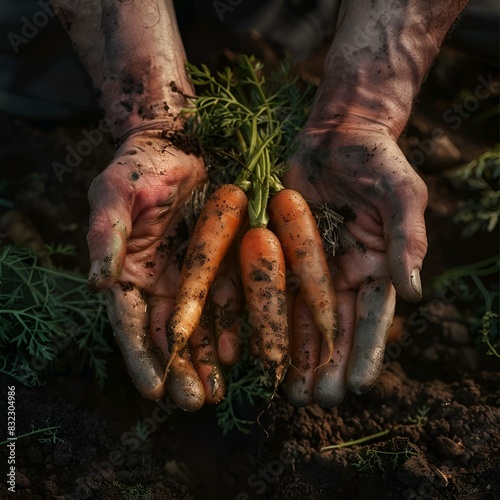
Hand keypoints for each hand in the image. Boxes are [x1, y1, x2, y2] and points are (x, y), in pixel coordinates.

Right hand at [86, 130, 233, 409]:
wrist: (181, 143)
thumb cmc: (141, 167)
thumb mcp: (115, 196)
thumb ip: (105, 237)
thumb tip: (97, 283)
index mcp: (130, 272)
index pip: (131, 324)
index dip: (141, 358)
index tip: (154, 391)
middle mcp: (161, 281)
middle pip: (169, 335)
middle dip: (181, 370)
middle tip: (196, 402)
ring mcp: (193, 275)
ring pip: (200, 326)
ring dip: (208, 360)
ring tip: (219, 390)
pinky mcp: (222, 262)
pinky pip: (228, 299)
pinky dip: (233, 325)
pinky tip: (241, 349)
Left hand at [283, 126, 427, 407]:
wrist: (339, 133)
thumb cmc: (377, 160)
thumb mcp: (401, 195)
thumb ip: (409, 240)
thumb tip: (414, 293)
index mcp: (377, 264)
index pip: (372, 316)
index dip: (366, 351)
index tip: (357, 386)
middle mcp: (344, 271)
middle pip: (335, 326)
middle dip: (327, 364)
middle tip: (316, 401)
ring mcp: (312, 263)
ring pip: (303, 316)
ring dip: (297, 353)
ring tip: (289, 389)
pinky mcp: (284, 248)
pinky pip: (275, 286)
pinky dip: (269, 316)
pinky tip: (260, 346)